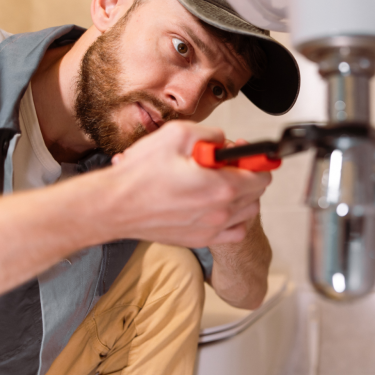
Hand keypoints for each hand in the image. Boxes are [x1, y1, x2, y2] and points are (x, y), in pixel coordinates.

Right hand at [102, 121, 271, 246]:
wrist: (113, 206)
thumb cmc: (139, 175)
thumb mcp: (177, 135)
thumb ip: (210, 134)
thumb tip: (223, 140)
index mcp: (221, 186)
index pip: (262, 174)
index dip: (256, 160)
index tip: (245, 154)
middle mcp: (221, 211)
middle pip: (257, 192)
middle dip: (247, 174)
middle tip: (225, 164)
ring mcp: (212, 229)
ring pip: (248, 211)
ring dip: (241, 196)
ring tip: (219, 183)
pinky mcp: (201, 240)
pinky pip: (235, 232)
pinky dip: (233, 218)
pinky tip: (216, 206)